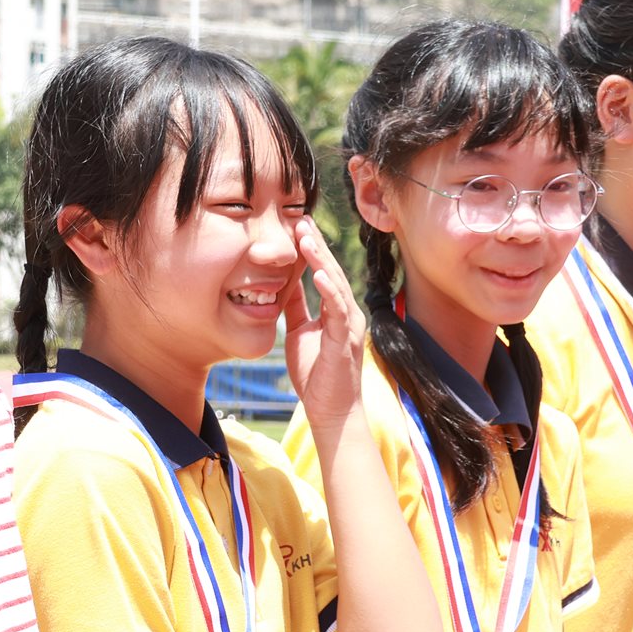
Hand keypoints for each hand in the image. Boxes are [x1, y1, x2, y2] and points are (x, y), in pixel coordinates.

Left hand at [280, 219, 365, 430]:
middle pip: (332, 271)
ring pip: (336, 285)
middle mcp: (347, 313)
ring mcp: (349, 326)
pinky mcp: (345, 341)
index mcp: (336, 311)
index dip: (312, 248)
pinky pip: (338, 311)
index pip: (325, 271)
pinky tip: (319, 273)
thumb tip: (283, 282)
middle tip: (301, 219)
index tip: (298, 224)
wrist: (331, 412)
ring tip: (307, 238)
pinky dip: (330, 290)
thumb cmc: (316, 375)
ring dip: (322, 260)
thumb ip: (297, 307)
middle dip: (316, 245)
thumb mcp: (299, 332)